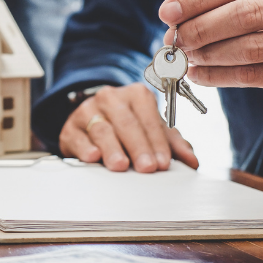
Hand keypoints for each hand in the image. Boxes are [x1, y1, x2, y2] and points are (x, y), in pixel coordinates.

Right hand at [59, 83, 198, 171]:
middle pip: (126, 123)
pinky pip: (78, 137)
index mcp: (135, 95)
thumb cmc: (127, 126)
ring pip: (102, 129)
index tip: (163, 163)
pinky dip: (86, 148)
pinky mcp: (70, 128)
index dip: (157, 141)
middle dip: (138, 147)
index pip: (148, 117)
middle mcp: (110, 98)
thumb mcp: (152, 130)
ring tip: (121, 165)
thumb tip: (192, 161)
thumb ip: (173, 144)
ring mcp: (87, 111)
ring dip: (113, 148)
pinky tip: (93, 157)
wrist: (92, 120)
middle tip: (147, 167)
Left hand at [158, 0, 262, 109]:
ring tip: (183, 58)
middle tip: (172, 40)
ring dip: (206, 55)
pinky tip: (200, 74)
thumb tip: (173, 17)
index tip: (168, 12)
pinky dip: (219, 76)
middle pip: (242, 14)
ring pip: (247, 48)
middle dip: (198, 28)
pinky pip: (254, 75)